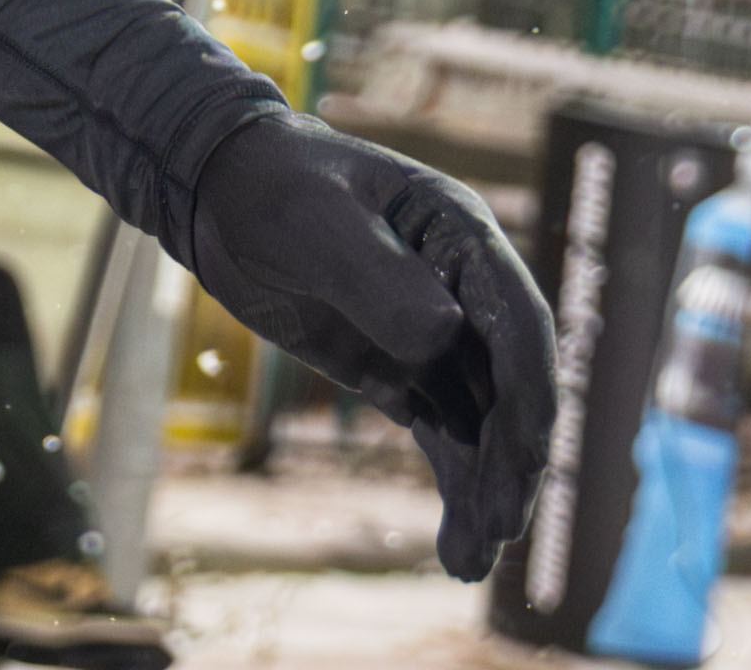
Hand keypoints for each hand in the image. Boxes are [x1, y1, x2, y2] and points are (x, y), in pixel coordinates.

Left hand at [177, 104, 560, 582]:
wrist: (221, 196)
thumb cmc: (273, 190)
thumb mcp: (317, 226)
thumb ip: (378, 279)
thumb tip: (447, 336)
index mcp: (463, 238)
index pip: (519, 323)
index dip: (529, 393)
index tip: (527, 458)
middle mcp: (466, 293)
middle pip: (510, 386)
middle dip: (510, 459)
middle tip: (500, 527)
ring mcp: (440, 339)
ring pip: (483, 426)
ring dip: (486, 491)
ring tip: (471, 561)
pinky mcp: (406, 375)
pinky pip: (446, 439)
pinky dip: (456, 491)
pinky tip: (458, 550)